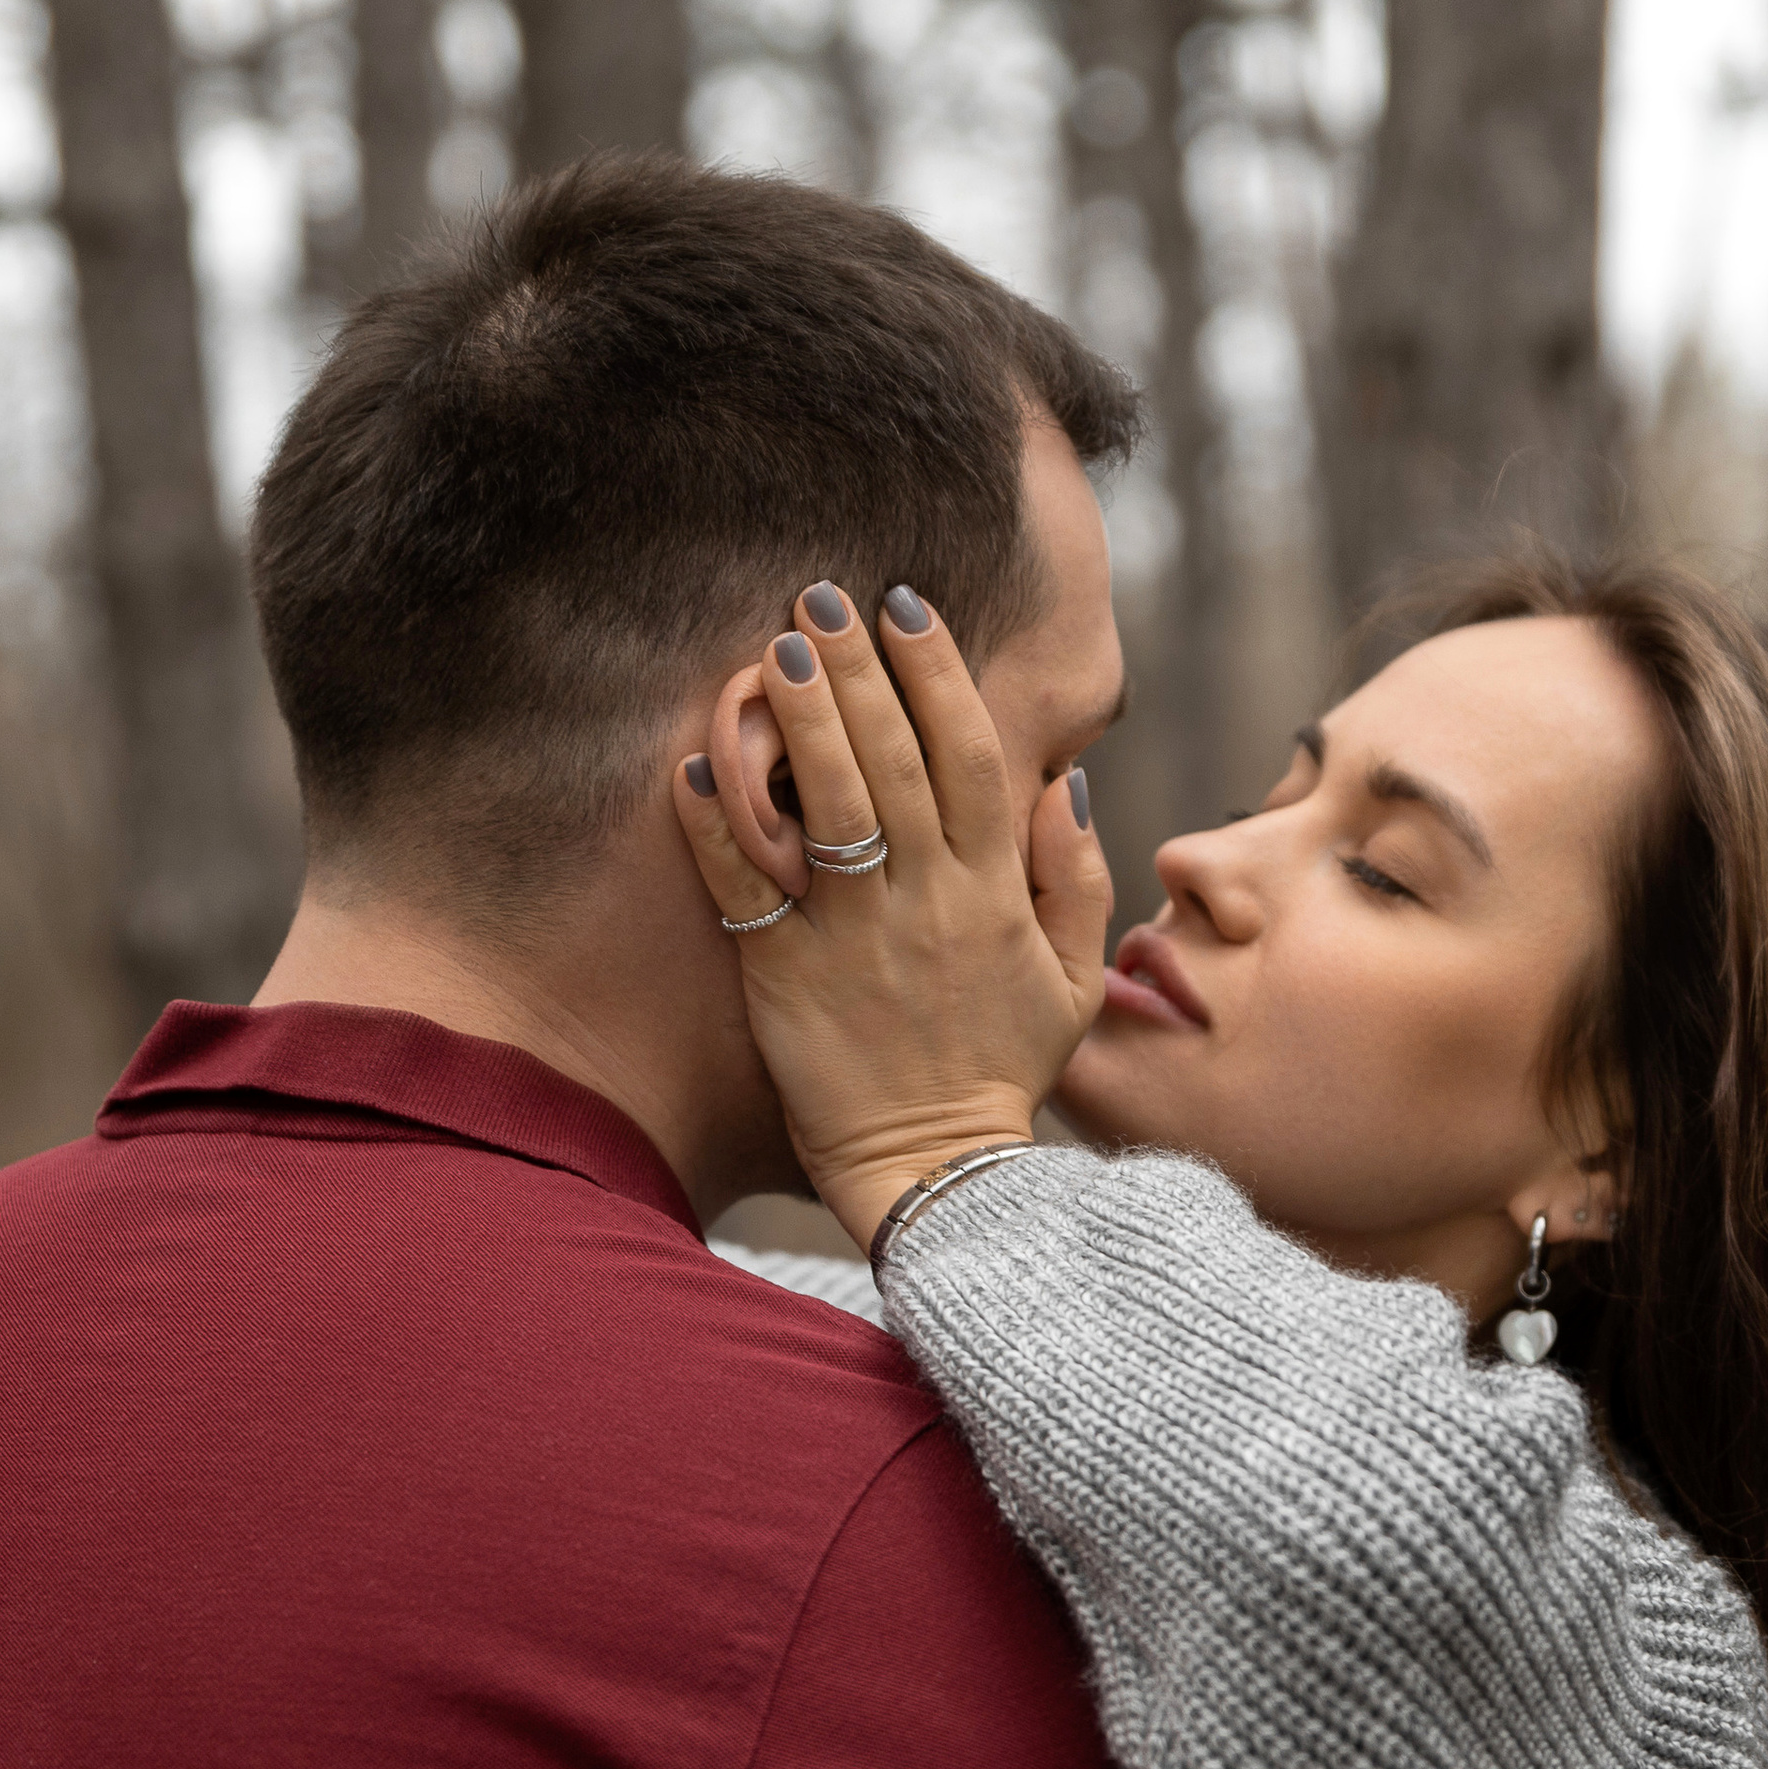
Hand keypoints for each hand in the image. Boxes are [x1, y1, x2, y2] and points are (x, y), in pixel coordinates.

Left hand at [671, 583, 1114, 1250]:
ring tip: (774, 648)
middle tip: (820, 597)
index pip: (970, 756)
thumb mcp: (1072, 979)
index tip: (905, 607)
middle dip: (859, 670)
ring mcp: (852, 938)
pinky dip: (718, 829)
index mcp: (992, 892)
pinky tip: (695, 766)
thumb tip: (1060, 784)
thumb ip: (1073, 878)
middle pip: (895, 760)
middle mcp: (925, 901)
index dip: (938, 674)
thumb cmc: (998, 1069)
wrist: (936, 1171)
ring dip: (801, 722)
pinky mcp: (786, 979)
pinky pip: (747, 891)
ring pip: (830, 807)